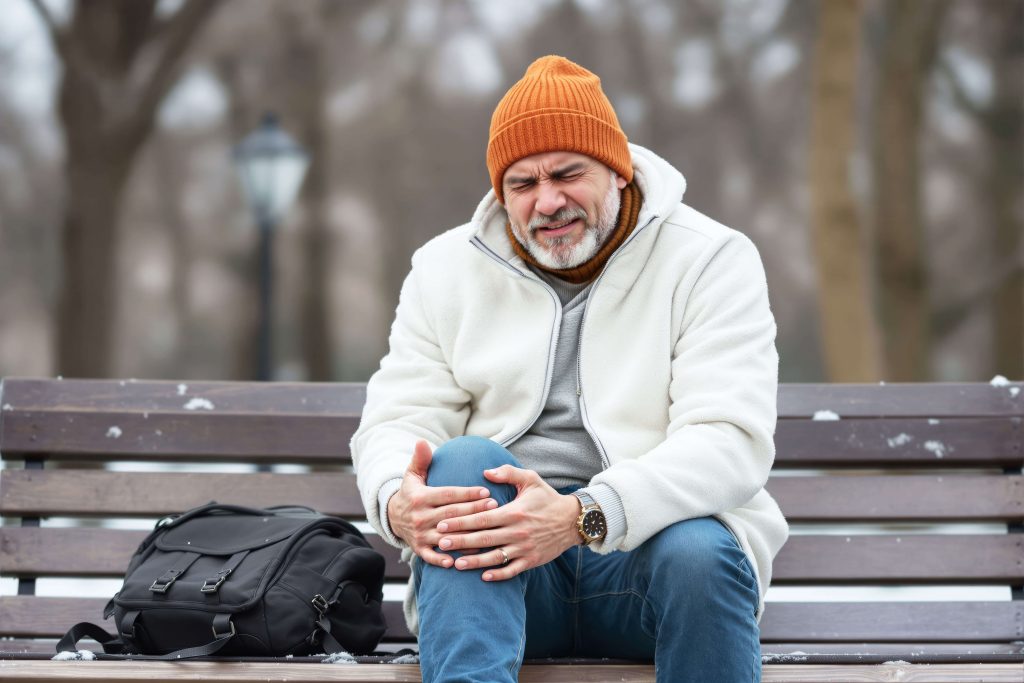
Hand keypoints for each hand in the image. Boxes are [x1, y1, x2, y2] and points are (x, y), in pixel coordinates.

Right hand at [387, 440, 498, 566]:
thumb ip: (420, 459)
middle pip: (452, 514)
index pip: (448, 495)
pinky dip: (443, 559)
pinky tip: (459, 560)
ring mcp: (419, 534)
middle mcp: (420, 516)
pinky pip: (432, 556)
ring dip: (467, 535)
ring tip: (488, 532)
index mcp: (421, 497)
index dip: (467, 494)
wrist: (392, 517)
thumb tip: (422, 441)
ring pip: (447, 535)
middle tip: (495, 507)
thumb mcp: (412, 475)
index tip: (486, 492)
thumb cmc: (411, 493)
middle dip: (474, 511)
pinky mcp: (418, 549)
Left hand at [435, 464, 580, 580]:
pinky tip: (483, 577)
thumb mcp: (530, 479)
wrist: (573, 520)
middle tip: (440, 543)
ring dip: (474, 562)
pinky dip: (498, 575)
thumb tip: (485, 472)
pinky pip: (512, 570)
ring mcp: (524, 548)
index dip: (461, 522)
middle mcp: (517, 531)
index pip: (482, 518)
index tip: (443, 524)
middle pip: (483, 539)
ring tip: (455, 564)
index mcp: (514, 512)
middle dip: (460, 542)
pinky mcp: (531, 560)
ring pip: (494, 557)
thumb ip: (507, 473)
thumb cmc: (547, 498)